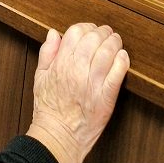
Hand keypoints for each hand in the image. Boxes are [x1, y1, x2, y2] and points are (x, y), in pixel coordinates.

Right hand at [26, 23, 128, 162]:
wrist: (59, 135)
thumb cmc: (49, 108)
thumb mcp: (40, 76)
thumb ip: (47, 52)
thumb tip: (53, 33)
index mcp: (61, 63)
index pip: (76, 32)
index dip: (85, 27)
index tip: (90, 30)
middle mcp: (77, 70)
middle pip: (94, 38)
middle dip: (102, 32)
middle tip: (106, 33)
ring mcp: (93, 83)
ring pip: (108, 52)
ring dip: (114, 43)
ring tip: (116, 42)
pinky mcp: (106, 97)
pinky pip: (118, 73)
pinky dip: (122, 61)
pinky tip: (123, 57)